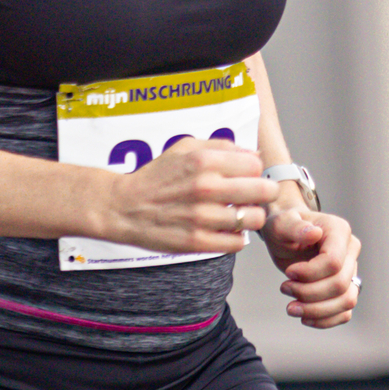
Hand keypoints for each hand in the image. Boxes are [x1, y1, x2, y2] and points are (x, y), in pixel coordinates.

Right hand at [95, 136, 273, 258]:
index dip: (255, 170)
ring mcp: (202, 217)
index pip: (256, 164)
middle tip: (253, 196)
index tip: (247, 176)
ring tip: (237, 213)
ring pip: (254, 219)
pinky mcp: (198, 242)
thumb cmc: (156, 176)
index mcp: (205, 161)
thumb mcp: (185, 147)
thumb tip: (255, 153)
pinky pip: (238, 243)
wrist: (124, 207)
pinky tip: (224, 229)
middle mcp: (206, 187)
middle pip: (264, 191)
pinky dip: (236, 237)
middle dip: (262, 193)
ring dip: (249, 217)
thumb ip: (222, 146)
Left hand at [262, 202, 361, 327]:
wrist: (286, 236)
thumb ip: (295, 227)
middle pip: (339, 284)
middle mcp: (350, 250)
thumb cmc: (284, 227)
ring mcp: (351, 270)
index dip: (309, 274)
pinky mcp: (346, 288)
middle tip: (284, 288)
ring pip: (347, 301)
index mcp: (339, 230)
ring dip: (317, 310)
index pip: (333, 262)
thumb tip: (314, 233)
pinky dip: (325, 320)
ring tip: (292, 308)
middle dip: (308, 293)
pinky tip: (304, 317)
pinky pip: (345, 312)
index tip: (288, 273)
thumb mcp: (281, 223)